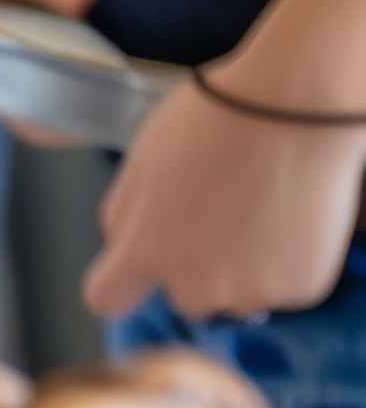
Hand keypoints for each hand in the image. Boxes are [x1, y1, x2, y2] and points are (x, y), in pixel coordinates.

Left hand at [85, 78, 365, 319]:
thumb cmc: (211, 122)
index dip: (123, 283)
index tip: (138, 270)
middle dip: (196, 270)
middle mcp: (193, 285)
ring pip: (239, 295)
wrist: (293, 108)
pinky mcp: (299, 289)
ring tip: (259, 211)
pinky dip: (288, 263)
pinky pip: (286, 286)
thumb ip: (125, 217)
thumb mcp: (140, 165)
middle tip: (220, 218)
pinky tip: (290, 218)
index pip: (108, 298)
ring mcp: (249, 292)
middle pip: (184, 297)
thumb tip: (124, 246)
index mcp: (142, 252)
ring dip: (245, 269)